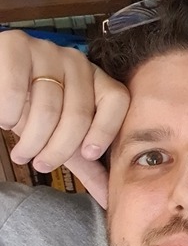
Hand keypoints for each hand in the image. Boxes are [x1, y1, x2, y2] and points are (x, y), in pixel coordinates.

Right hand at [0, 30, 129, 208]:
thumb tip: (112, 200)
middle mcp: (79, 63)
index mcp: (99, 82)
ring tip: (22, 151)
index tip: (87, 154)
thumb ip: (91, 168)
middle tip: (41, 163)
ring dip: (31, 138)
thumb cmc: (40, 119)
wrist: (3, 93)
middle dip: (59, 148)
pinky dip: (9, 111)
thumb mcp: (68, 144)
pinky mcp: (16, 45)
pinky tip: (5, 119)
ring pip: (47, 106)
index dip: (105, 131)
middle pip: (80, 112)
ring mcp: (49, 50)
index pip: (118, 101)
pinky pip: (16, 86)